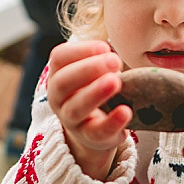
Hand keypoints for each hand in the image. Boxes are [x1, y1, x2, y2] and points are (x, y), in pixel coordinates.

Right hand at [46, 40, 130, 178]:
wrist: (95, 129)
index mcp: (58, 75)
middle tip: (114, 60)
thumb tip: (116, 54)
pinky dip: (112, 121)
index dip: (80, 50)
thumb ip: (101, 60)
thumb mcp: (93, 73)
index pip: (59, 58)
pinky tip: (125, 111)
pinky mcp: (89, 137)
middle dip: (88, 69)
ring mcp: (71, 120)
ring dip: (95, 92)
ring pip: (76, 108)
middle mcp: (59, 98)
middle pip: (63, 82)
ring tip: (116, 82)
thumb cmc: (95, 90)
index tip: (105, 47)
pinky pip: (97, 131)